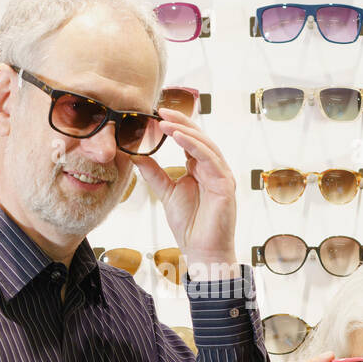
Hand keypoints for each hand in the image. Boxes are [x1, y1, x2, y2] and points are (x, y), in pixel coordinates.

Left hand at [130, 108, 238, 277]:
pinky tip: (179, 138)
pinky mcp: (225, 184)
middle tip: (160, 111)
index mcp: (201, 168)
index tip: (155, 114)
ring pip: (205, 145)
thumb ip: (154, 173)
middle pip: (199, 137)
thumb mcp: (166, 192)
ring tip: (165, 123)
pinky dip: (194, 146)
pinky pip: (210, 159)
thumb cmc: (189, 225)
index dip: (175, 126)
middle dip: (180, 122)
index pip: (190, 140)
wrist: (202, 250)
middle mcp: (214, 168)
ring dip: (185, 131)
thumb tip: (136, 154)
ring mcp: (222, 175)